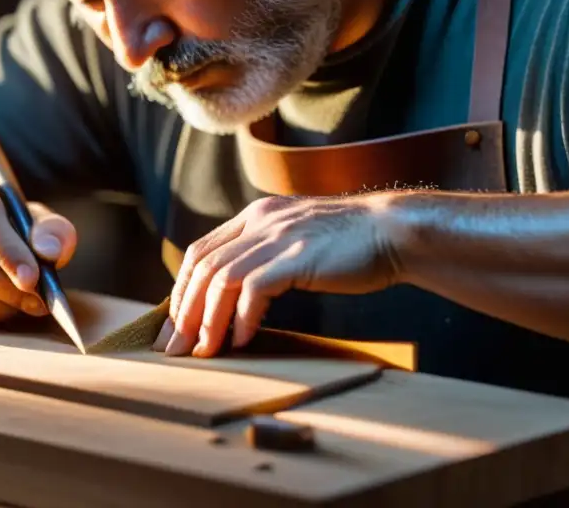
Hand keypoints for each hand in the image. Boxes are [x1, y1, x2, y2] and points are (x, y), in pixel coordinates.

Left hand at [153, 193, 400, 357]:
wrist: (392, 231)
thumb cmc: (349, 245)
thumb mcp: (297, 238)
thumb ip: (266, 254)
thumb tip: (235, 296)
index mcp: (256, 216)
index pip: (202, 251)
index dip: (182, 289)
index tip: (176, 323)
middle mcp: (260, 221)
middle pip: (203, 267)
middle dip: (183, 311)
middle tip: (176, 348)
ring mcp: (279, 237)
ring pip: (222, 280)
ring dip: (208, 320)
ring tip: (206, 351)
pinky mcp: (297, 257)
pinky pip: (254, 290)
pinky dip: (243, 317)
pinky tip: (244, 339)